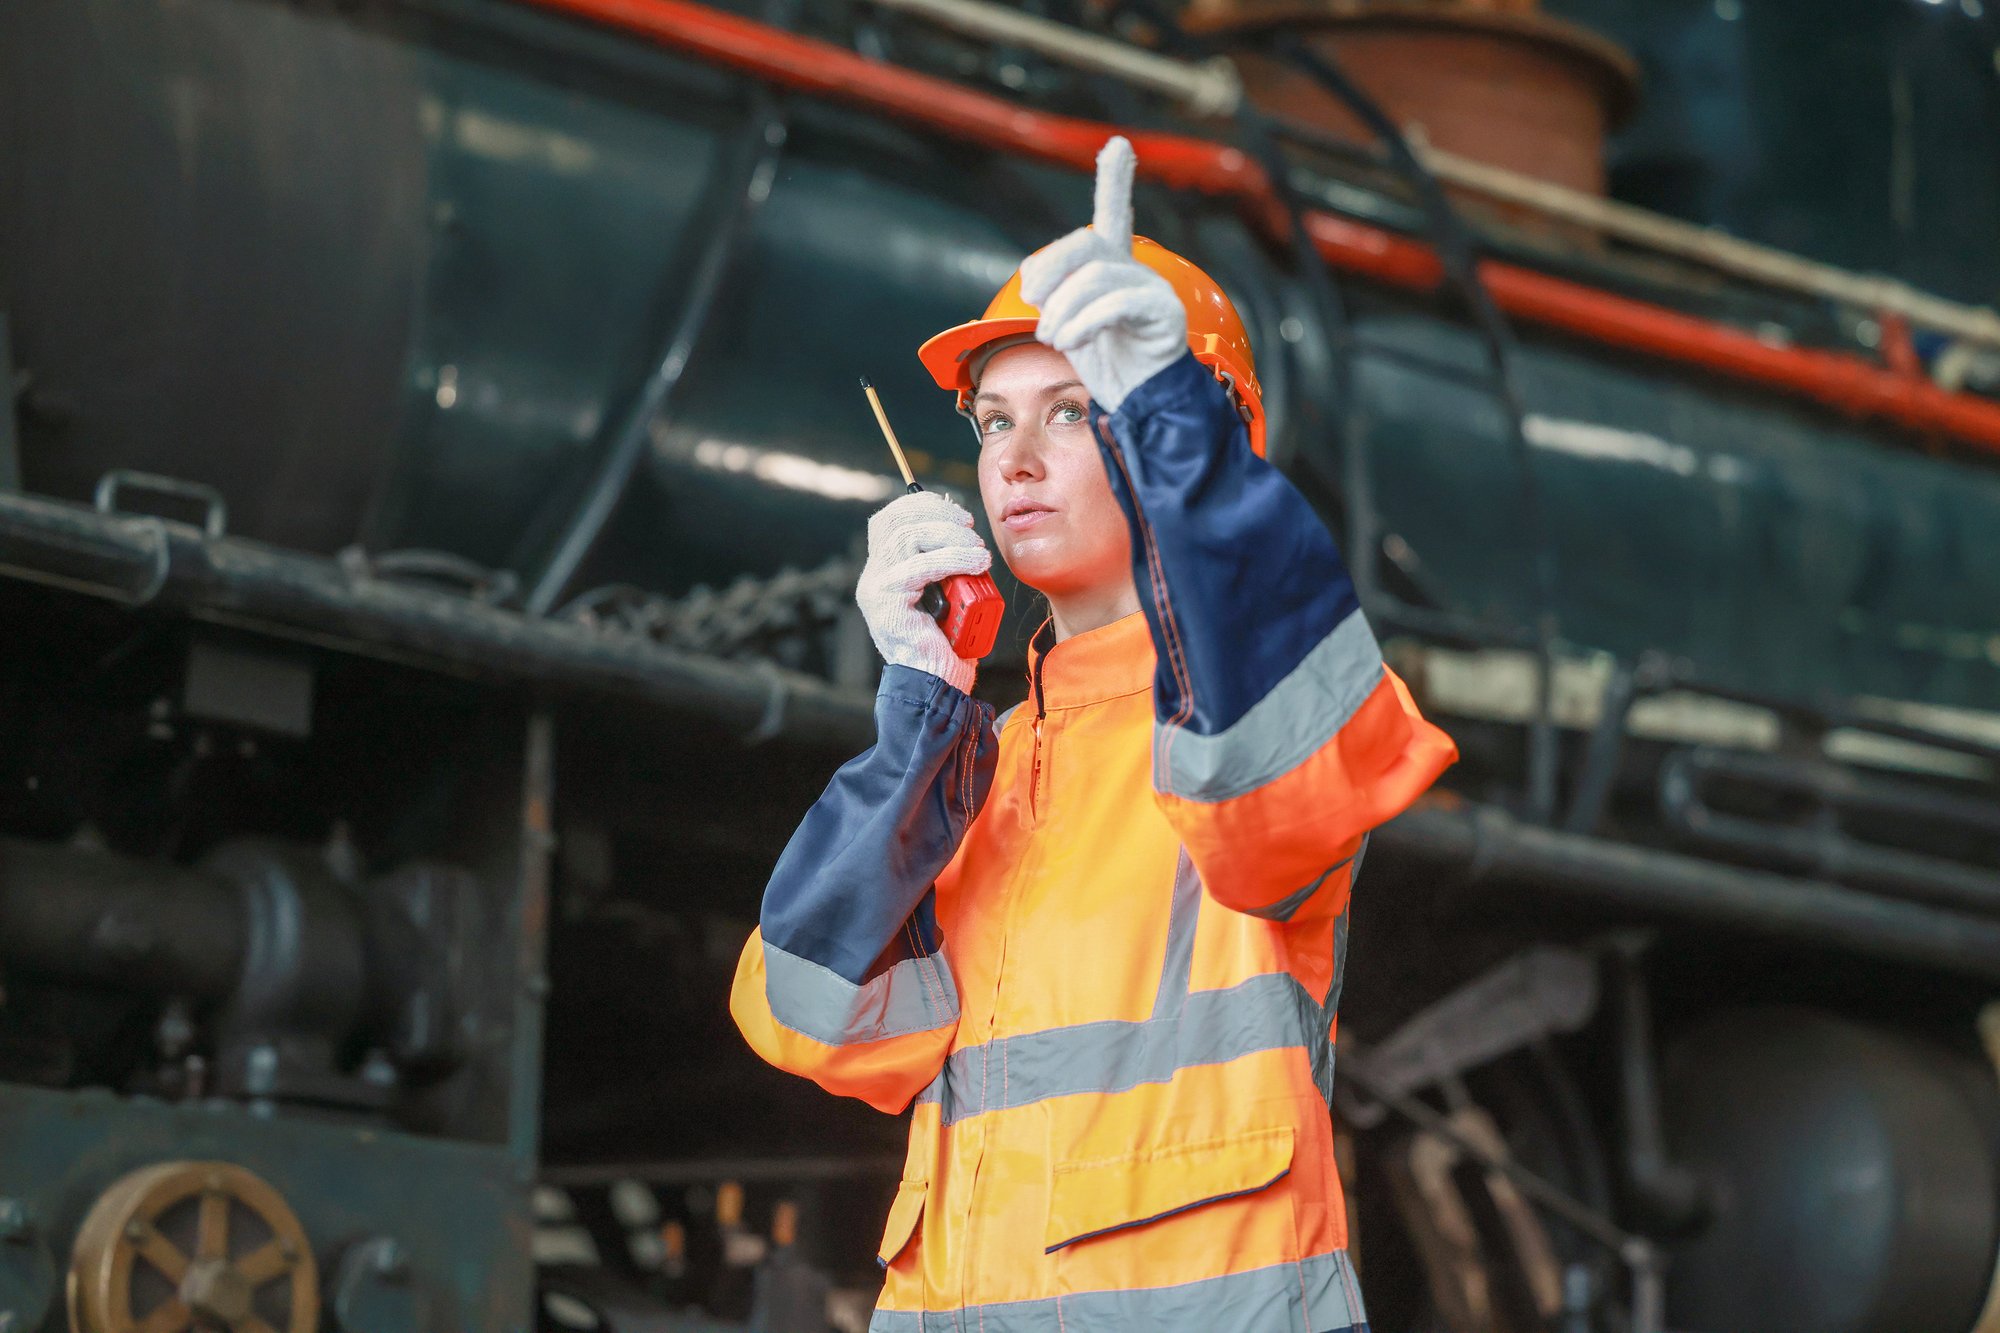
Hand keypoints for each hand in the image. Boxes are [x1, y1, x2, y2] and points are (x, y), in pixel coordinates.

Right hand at [855, 490, 992, 693]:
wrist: (938, 684)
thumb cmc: (949, 642)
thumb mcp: (949, 591)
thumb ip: (946, 561)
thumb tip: (959, 524)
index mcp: (885, 571)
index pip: (891, 520)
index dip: (923, 506)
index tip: (958, 514)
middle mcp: (874, 577)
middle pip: (896, 521)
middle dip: (938, 516)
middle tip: (970, 529)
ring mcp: (876, 589)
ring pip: (908, 538)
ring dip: (950, 537)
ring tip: (979, 552)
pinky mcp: (887, 603)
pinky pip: (920, 567)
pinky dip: (953, 559)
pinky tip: (976, 562)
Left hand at [1018, 136, 1186, 413]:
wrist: (1141, 405)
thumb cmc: (1107, 365)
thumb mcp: (1067, 322)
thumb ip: (1055, 291)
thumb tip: (1035, 277)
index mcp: (1112, 266)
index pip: (1112, 213)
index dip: (1115, 179)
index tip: (1118, 145)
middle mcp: (1136, 269)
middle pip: (1086, 241)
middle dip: (1049, 269)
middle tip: (1032, 304)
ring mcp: (1153, 289)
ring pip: (1095, 276)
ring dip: (1061, 310)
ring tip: (1052, 338)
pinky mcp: (1164, 313)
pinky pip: (1117, 303)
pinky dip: (1084, 322)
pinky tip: (1070, 341)